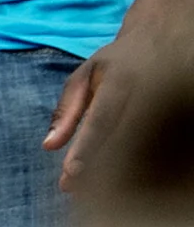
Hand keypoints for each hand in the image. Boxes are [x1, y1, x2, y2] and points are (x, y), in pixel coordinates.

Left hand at [44, 16, 177, 188]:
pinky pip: (154, 146)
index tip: (71, 174)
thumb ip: (66, 111)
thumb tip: (48, 146)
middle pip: (121, 140)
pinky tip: (116, 176)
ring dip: (115, 171)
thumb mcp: (84, 76)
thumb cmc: (116, 62)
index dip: (86, 149)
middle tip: (72, 187)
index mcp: (123, 81)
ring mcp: (167, 106)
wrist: (165, 39)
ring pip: (140, 147)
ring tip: (88, 187)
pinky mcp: (178, 116)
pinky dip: (133, 164)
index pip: (102, 120)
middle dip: (96, 167)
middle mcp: (149, 93)